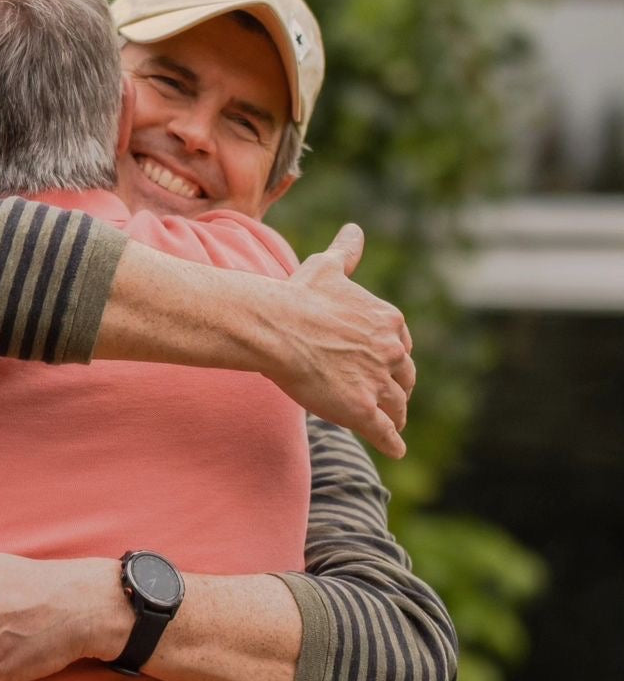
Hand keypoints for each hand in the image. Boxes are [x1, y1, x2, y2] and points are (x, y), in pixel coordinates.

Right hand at [268, 224, 414, 458]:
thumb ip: (347, 252)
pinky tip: (395, 449)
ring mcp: (377, 383)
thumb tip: (355, 231)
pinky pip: (383, 432)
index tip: (388, 365)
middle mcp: (390, 352)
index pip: (402, 345)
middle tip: (394, 399)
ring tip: (392, 424)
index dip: (393, 358)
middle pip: (404, 378)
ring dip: (395, 416)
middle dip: (399, 388)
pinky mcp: (361, 410)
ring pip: (396, 406)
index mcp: (388, 321)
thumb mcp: (327, 267)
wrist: (277, 327)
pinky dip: (391, 442)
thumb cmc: (299, 296)